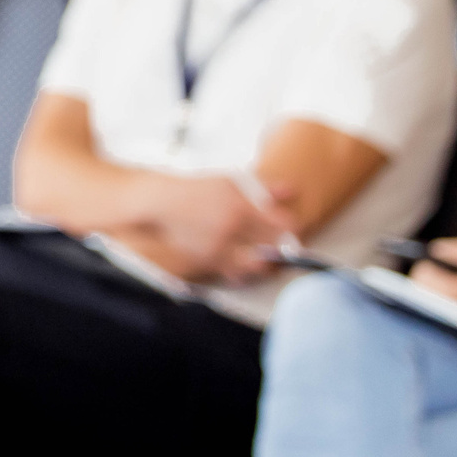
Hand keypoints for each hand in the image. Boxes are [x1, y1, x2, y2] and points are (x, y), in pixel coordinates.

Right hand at [141, 174, 287, 282]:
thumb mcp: (230, 182)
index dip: (294, 230)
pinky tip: (246, 265)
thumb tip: (292, 190)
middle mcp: (230, 229)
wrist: (162, 204)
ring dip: (265, 265)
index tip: (294, 230)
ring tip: (267, 260)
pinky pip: (235, 274)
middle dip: (283, 251)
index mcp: (239, 206)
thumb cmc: (199, 191)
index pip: (282, 224)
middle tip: (285, 248)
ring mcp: (218, 248)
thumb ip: (263, 188)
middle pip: (273, 249)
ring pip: (255, 266)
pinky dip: (245, 272)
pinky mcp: (207, 261)